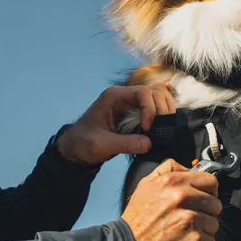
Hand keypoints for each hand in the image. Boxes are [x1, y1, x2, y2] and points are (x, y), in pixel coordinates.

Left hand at [56, 83, 175, 165]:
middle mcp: (125, 96)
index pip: (142, 92)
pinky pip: (155, 109)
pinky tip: (162, 130)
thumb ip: (125, 144)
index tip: (147, 128)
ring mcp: (131, 104)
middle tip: (161, 129)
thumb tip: (149, 143)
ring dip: (165, 111)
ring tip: (164, 129)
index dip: (149, 108)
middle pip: (155, 91)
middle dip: (161, 109)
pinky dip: (162, 117)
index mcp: (114, 97)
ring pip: (158, 98)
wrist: (76, 149)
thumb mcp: (102, 145)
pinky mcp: (136, 115)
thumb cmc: (84, 143)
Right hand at [121, 159, 221, 240]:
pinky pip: (210, 240)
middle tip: (189, 218)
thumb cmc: (138, 218)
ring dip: (203, 229)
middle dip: (205, 211)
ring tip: (185, 232)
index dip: (208, 191)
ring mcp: (191, 220)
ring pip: (214, 223)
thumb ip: (169, 169)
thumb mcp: (146, 184)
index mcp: (173, 182)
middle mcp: (183, 198)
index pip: (210, 181)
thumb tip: (190, 168)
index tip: (201, 198)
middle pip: (215, 203)